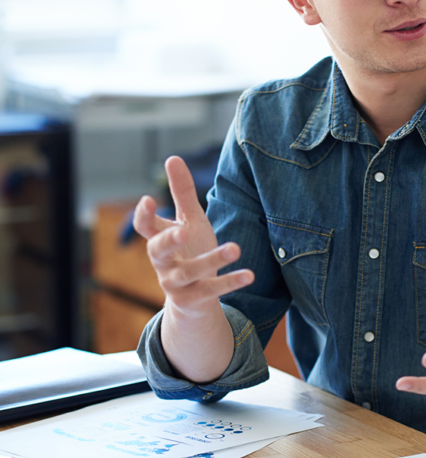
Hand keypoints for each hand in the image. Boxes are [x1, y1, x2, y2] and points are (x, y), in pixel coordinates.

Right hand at [133, 156, 252, 318]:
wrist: (193, 297)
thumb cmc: (190, 250)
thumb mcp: (189, 221)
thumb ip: (182, 193)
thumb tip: (172, 157)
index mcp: (159, 240)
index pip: (144, 227)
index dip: (143, 215)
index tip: (148, 200)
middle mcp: (162, 262)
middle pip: (158, 251)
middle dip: (169, 241)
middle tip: (184, 232)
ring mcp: (175, 283)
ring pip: (190, 272)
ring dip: (213, 260)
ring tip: (236, 248)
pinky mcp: (193, 299)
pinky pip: (211, 291)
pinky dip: (230, 283)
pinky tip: (249, 275)